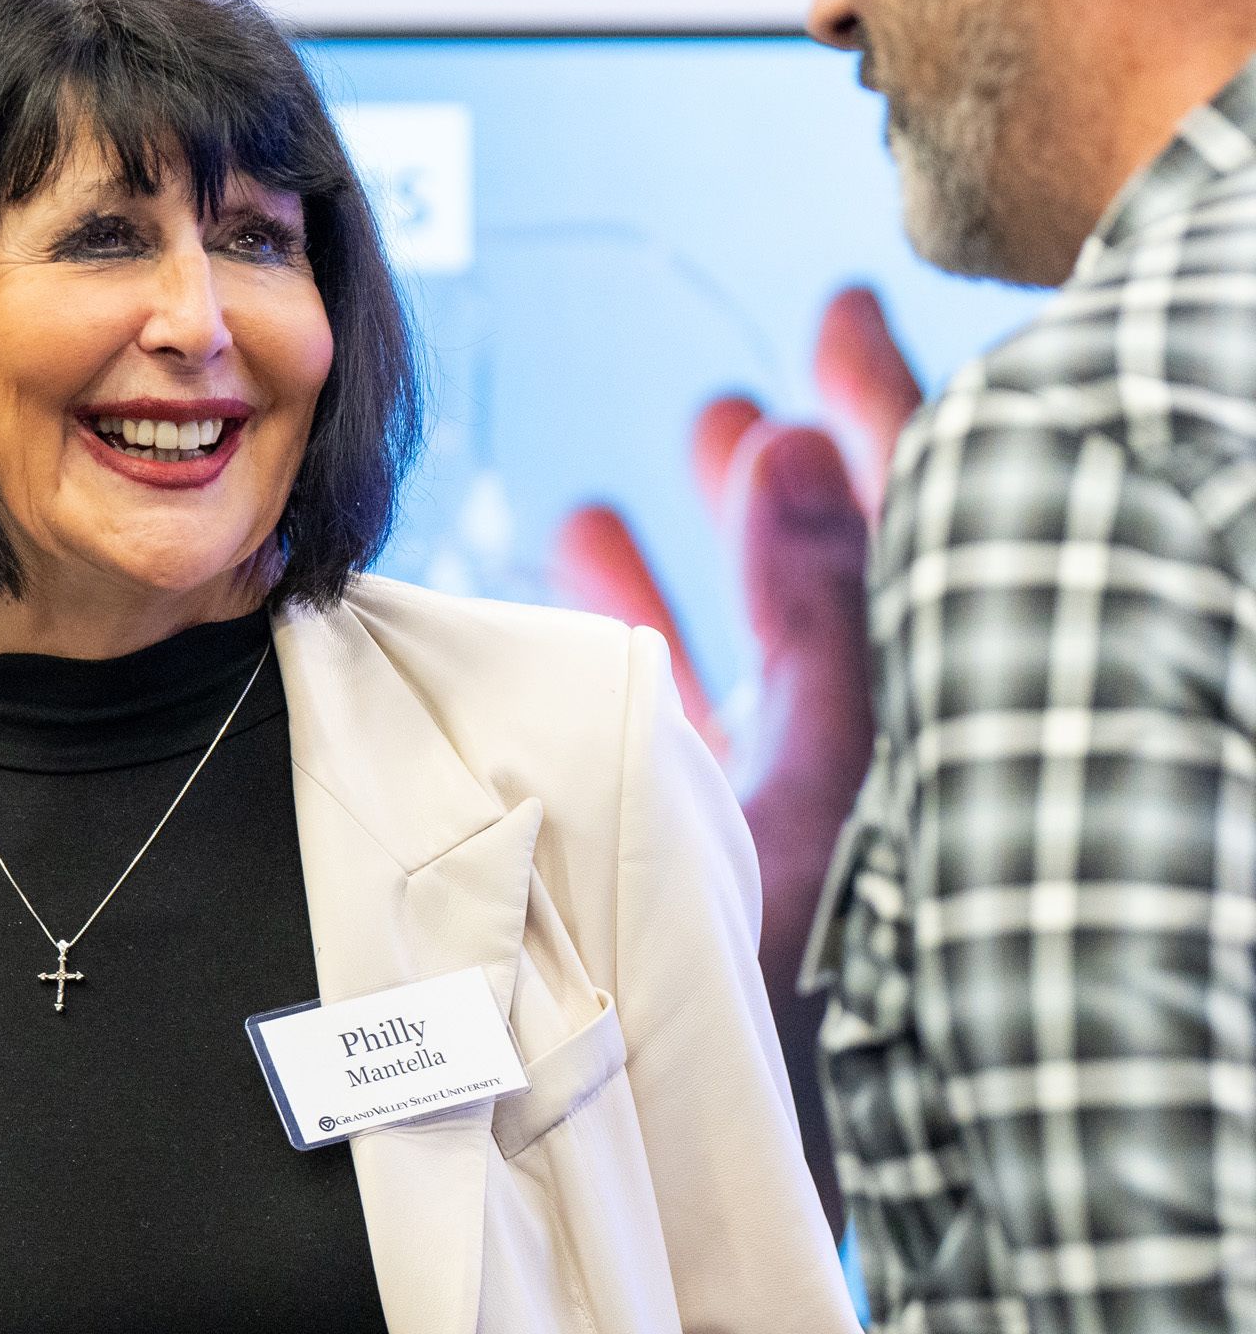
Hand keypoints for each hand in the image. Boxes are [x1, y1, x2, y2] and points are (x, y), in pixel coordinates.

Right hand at [549, 287, 920, 1231]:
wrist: (729, 1153)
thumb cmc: (797, 985)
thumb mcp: (818, 774)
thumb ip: (814, 608)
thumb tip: (794, 438)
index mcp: (901, 722)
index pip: (911, 522)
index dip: (880, 408)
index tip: (842, 309)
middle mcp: (842, 760)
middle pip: (813, 586)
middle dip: (772, 488)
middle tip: (734, 402)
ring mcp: (759, 815)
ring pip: (718, 660)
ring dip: (669, 574)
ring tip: (622, 499)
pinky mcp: (679, 865)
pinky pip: (644, 740)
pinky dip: (602, 669)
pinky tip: (551, 639)